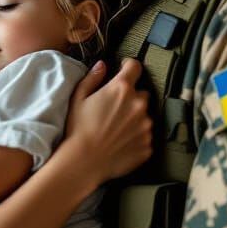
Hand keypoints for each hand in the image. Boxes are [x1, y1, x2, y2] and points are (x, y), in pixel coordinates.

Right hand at [66, 58, 152, 182]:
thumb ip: (93, 78)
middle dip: (131, 97)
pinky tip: (121, 141)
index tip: (124, 69)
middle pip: (142, 93)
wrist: (84, 162)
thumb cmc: (78, 129)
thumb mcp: (78, 98)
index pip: (135, 67)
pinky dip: (137, 136)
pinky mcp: (148, 144)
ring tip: (117, 128)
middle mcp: (138, 104)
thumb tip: (102, 65)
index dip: (128, 66)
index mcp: (121, 89)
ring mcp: (146, 125)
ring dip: (135, 118)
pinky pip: (146, 135)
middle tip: (116, 108)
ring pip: (145, 115)